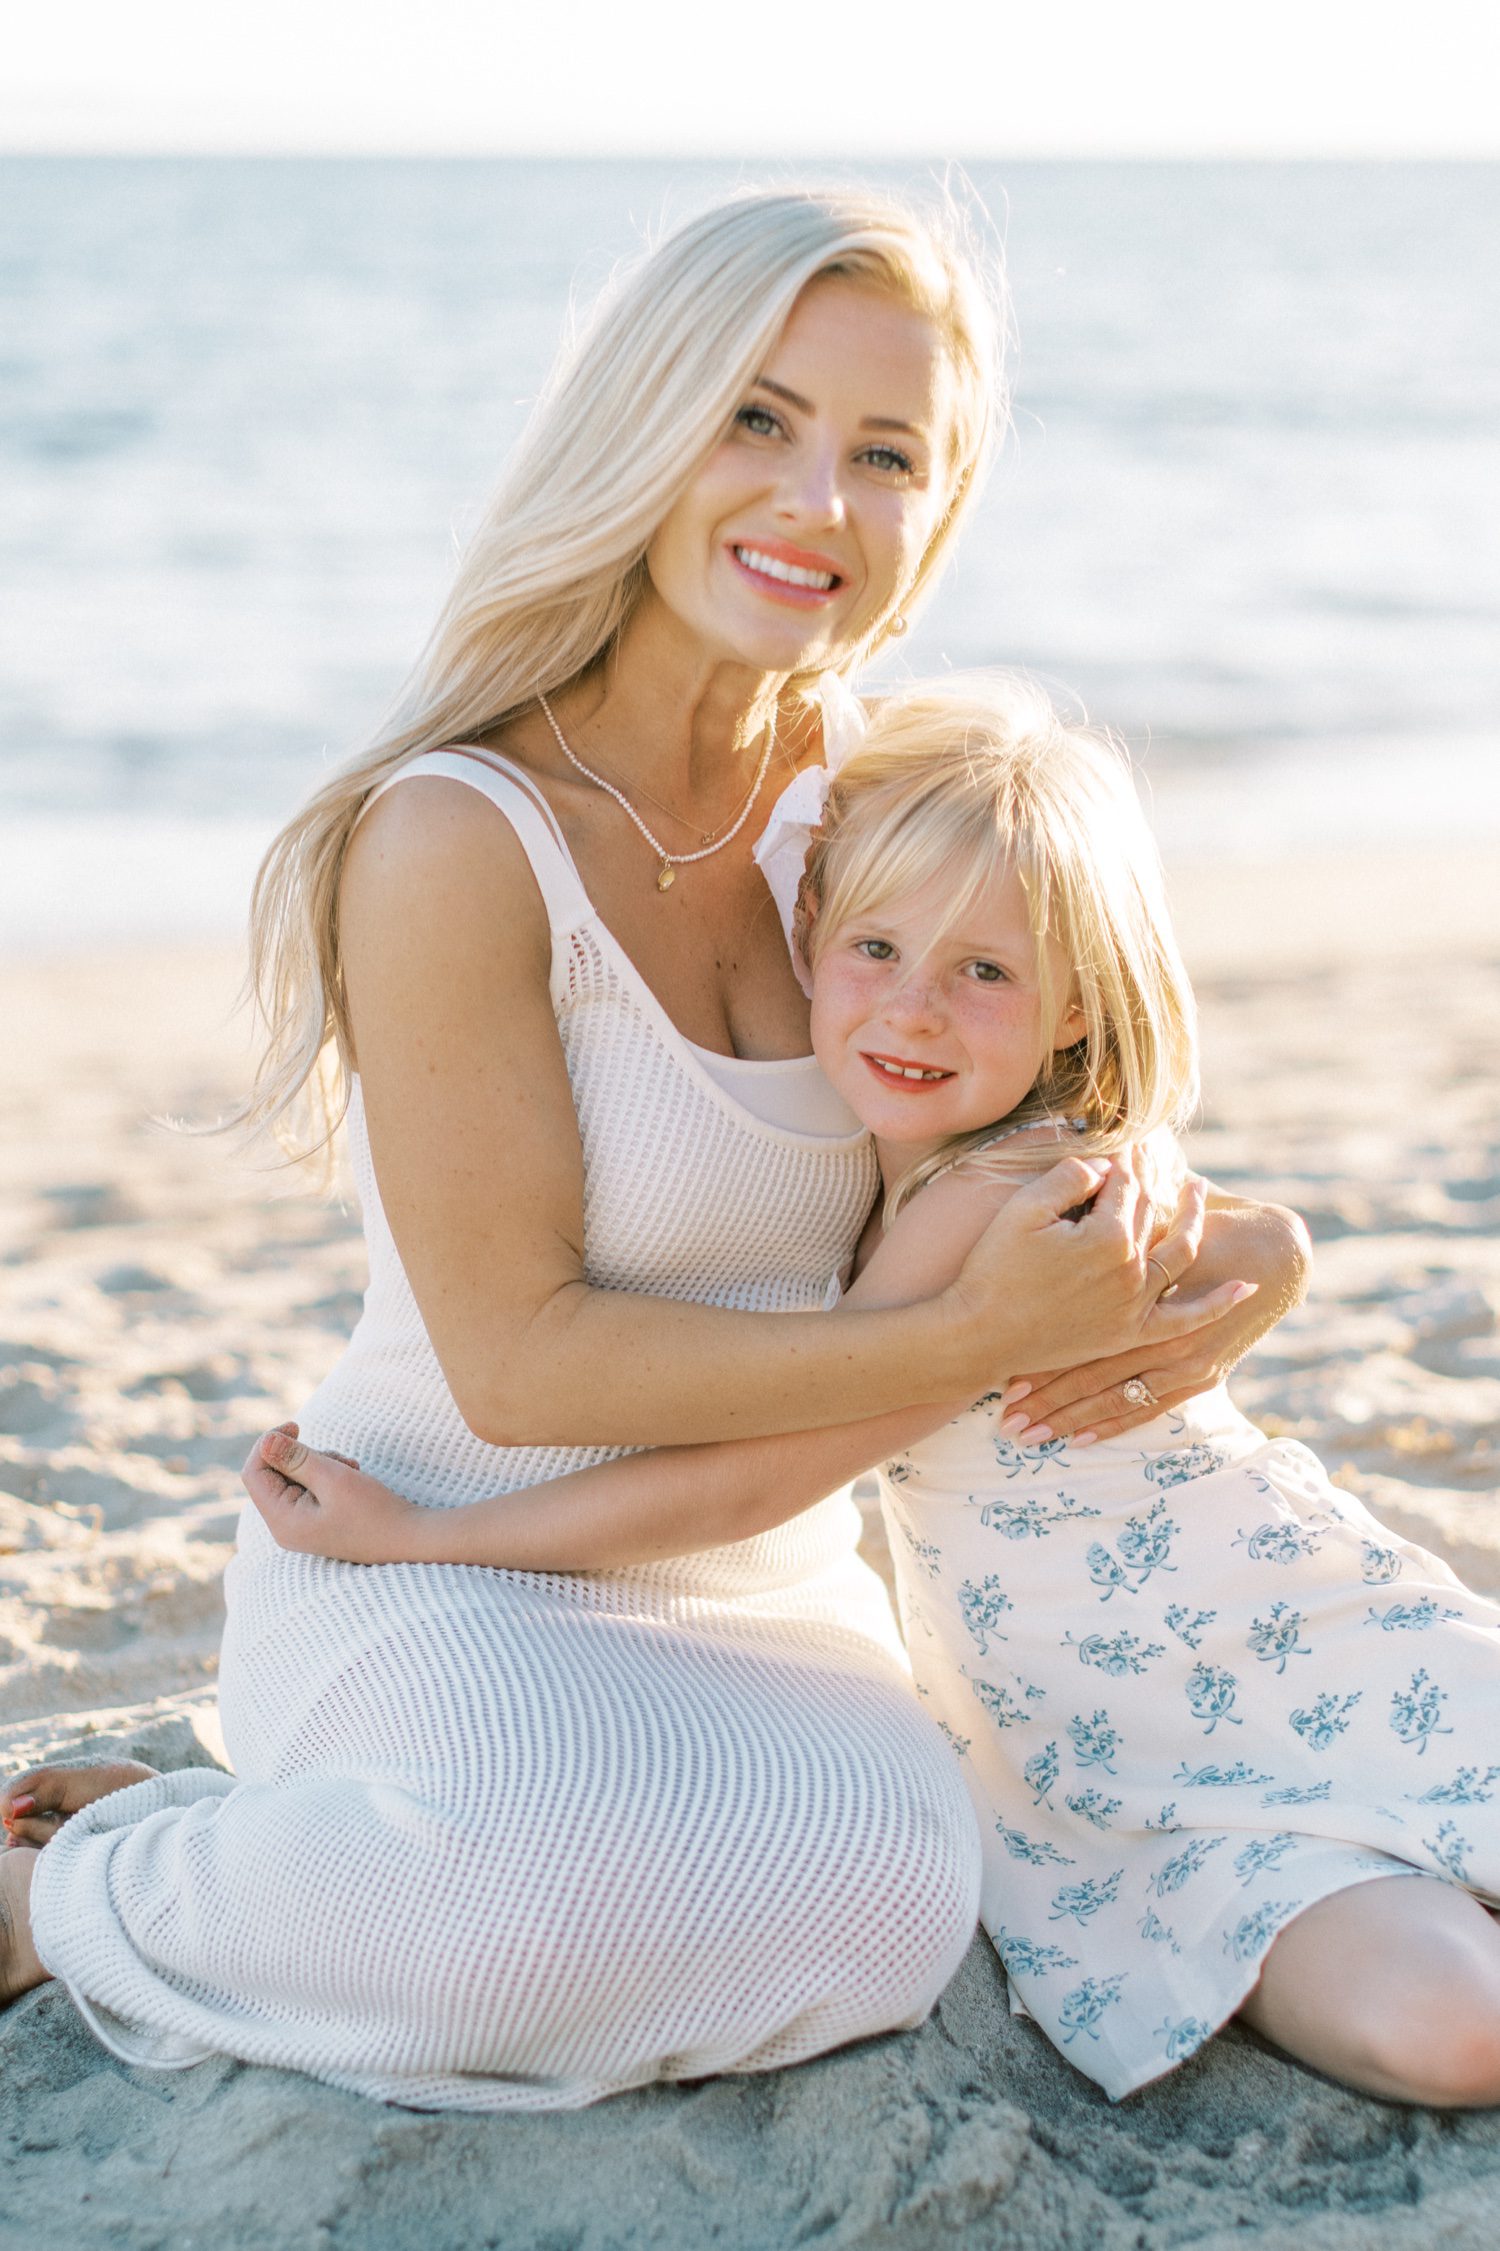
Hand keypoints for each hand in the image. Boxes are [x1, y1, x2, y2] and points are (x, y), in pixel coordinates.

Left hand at [241, 1423, 427, 1564]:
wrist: (409, 1540)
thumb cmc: (374, 1512)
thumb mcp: (334, 1478)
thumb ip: (296, 1459)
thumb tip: (265, 1441)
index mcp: (283, 1521)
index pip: (254, 1474)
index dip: (268, 1444)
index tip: (296, 1426)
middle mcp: (285, 1527)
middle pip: (272, 1476)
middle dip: (301, 1456)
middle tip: (336, 1456)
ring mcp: (301, 1526)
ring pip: (293, 1479)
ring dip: (318, 1463)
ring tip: (349, 1468)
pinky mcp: (317, 1522)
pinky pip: (308, 1489)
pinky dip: (326, 1475)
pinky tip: (351, 1476)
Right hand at [947, 1150, 1247, 1391]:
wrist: (978, 1335)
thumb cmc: (992, 1268)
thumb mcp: (1023, 1209)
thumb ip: (1071, 1178)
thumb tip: (1107, 1167)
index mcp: (1109, 1237)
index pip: (1127, 1185)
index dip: (1126, 1158)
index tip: (1128, 1139)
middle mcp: (1132, 1272)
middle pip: (1153, 1213)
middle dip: (1154, 1177)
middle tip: (1156, 1152)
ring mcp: (1135, 1307)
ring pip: (1178, 1255)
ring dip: (1195, 1220)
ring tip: (1201, 1191)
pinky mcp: (1129, 1335)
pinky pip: (1185, 1321)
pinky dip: (1218, 1306)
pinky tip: (1245, 1288)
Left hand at [998, 1190, 1309, 1441]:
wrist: (1275, 1256)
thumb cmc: (1210, 1230)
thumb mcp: (1158, 1220)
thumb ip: (1116, 1218)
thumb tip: (1063, 1201)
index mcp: (1144, 1291)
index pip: (1079, 1331)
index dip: (1038, 1354)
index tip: (998, 1373)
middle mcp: (1162, 1335)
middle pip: (1089, 1374)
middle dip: (1044, 1397)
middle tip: (1001, 1419)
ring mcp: (1183, 1363)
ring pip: (1111, 1398)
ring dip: (1068, 1417)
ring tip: (1022, 1435)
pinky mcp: (1199, 1378)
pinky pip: (1145, 1409)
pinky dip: (1110, 1425)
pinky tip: (1075, 1443)